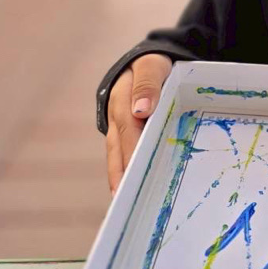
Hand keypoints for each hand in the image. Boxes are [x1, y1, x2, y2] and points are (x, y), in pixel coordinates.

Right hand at [105, 53, 172, 195]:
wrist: (143, 63)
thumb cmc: (151, 66)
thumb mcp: (152, 67)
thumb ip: (148, 85)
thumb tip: (141, 111)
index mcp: (122, 102)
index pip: (129, 131)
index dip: (132, 154)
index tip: (137, 175)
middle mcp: (115, 119)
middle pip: (119, 151)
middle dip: (124, 176)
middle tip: (131, 202)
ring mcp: (117, 129)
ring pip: (117, 157)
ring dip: (121, 180)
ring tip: (127, 204)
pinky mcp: (124, 136)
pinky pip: (123, 157)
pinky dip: (126, 173)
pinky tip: (134, 192)